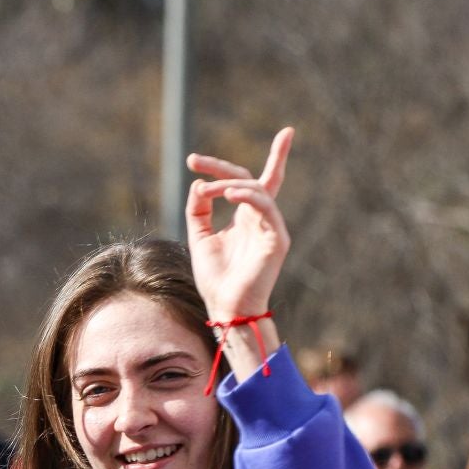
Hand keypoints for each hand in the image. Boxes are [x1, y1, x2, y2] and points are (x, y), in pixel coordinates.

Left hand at [186, 128, 293, 351]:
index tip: (191, 160)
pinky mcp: (277, 239)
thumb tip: (199, 183)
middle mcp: (260, 219)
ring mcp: (271, 227)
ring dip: (228, 185)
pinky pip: (267, 209)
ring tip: (206, 190)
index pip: (243, 182)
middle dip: (222, 166)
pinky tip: (228, 195)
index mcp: (245, 218)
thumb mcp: (200, 237)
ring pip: (257, 190)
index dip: (220, 166)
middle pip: (251, 178)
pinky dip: (249, 197)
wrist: (227, 307)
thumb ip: (198, 211)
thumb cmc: (216, 278)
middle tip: (193, 161)